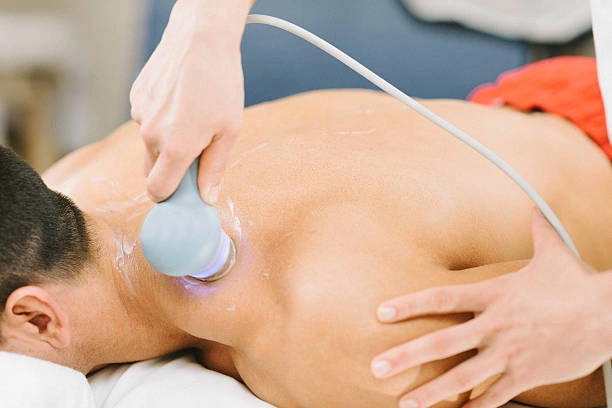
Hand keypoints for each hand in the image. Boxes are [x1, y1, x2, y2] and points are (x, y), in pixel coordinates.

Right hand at [131, 0, 249, 202]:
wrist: (201, 38)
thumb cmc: (221, 83)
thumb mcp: (229, 130)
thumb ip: (214, 168)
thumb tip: (207, 197)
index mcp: (175, 148)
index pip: (158, 191)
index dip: (170, 197)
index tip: (184, 192)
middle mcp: (150, 134)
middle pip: (151, 170)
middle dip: (170, 170)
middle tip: (196, 152)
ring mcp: (140, 114)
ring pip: (150, 144)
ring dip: (167, 142)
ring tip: (192, 117)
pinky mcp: (136, 97)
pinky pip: (146, 120)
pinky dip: (161, 119)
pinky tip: (180, 101)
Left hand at [372, 209, 611, 407]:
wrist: (610, 315)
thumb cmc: (578, 283)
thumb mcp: (553, 252)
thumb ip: (538, 229)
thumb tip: (535, 206)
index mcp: (493, 295)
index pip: (441, 298)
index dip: (409, 305)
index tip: (381, 313)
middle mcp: (494, 326)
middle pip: (442, 343)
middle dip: (406, 356)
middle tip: (377, 367)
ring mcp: (509, 353)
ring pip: (462, 377)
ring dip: (432, 393)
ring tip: (405, 404)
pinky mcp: (527, 375)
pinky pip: (495, 397)